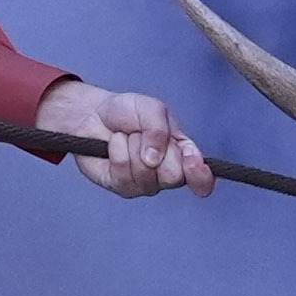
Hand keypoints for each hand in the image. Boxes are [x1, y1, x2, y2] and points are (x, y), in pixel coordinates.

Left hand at [41, 80, 215, 198]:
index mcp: (182, 155)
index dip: (201, 175)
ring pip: (146, 174)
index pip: (202, 179)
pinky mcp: (122, 187)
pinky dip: (117, 151)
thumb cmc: (127, 111)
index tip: (192, 162)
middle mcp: (166, 173)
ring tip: (127, 137)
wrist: (93, 114)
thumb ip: (159, 129)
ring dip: (133, 147)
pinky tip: (114, 144)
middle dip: (158, 150)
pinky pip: (124, 174)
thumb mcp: (151, 108)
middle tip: (144, 135)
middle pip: (173, 176)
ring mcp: (145, 183)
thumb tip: (154, 159)